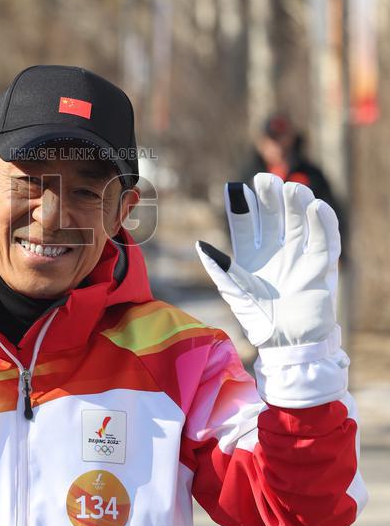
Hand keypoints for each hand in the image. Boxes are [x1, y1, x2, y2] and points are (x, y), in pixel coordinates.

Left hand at [196, 173, 340, 347]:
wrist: (290, 345)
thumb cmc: (259, 320)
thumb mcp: (235, 292)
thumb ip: (220, 268)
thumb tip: (200, 244)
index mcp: (250, 255)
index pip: (245, 223)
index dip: (241, 206)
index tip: (235, 188)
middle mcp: (274, 251)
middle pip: (273, 215)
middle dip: (270, 197)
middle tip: (266, 180)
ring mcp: (299, 256)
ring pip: (299, 221)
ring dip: (296, 203)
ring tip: (292, 191)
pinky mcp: (321, 266)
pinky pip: (325, 239)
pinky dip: (323, 223)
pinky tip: (317, 208)